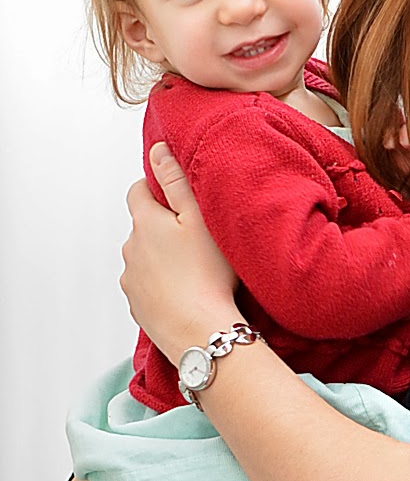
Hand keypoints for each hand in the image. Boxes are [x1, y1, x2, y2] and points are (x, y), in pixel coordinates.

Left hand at [121, 142, 242, 361]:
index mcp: (145, 223)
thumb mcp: (200, 217)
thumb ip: (176, 181)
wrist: (200, 330)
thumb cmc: (208, 273)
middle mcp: (130, 248)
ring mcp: (131, 279)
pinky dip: (162, 283)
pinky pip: (148, 285)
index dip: (156, 187)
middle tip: (196, 233)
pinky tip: (187, 290)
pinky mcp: (137, 306)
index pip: (138, 190)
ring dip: (162, 256)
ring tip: (194, 266)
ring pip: (144, 256)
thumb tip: (156, 150)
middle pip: (142, 226)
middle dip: (163, 225)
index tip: (176, 193)